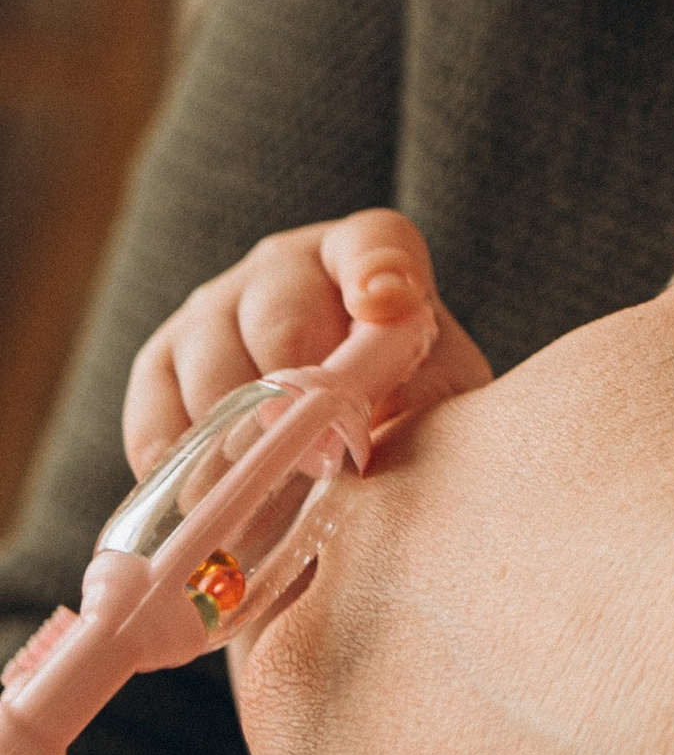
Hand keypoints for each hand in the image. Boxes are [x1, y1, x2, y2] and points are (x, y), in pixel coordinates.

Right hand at [121, 210, 489, 474]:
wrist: (337, 420)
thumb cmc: (403, 395)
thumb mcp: (436, 392)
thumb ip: (426, 401)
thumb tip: (375, 446)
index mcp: (363, 254)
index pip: (374, 243)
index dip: (377, 270)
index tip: (388, 303)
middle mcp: (282, 266)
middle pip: (280, 322)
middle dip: (297, 401)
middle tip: (317, 464)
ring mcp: (212, 308)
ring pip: (211, 375)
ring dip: (237, 447)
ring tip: (263, 505)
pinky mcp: (159, 363)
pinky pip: (155, 418)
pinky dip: (178, 472)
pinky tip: (202, 510)